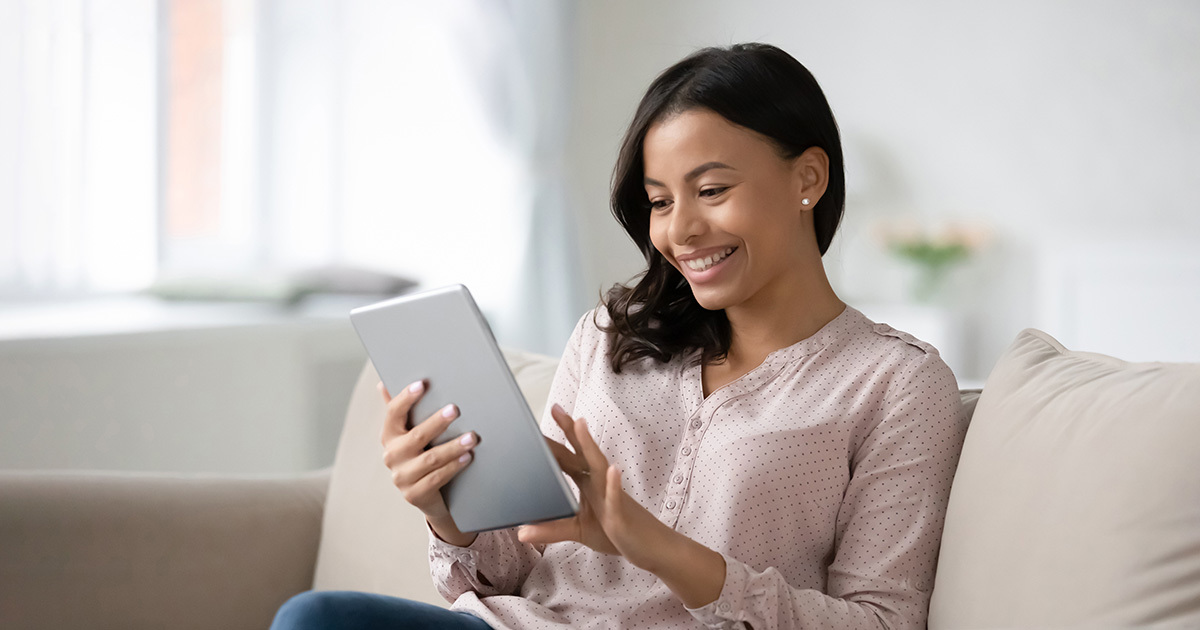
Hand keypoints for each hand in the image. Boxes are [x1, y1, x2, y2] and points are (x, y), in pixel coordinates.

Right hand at [379, 380, 476, 545]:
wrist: (425, 494)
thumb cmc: (420, 454)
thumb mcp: (410, 433)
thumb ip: (401, 410)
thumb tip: (383, 382)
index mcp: (389, 436)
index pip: (393, 413)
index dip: (405, 398)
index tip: (422, 384)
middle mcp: (391, 456)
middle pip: (416, 436)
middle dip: (437, 422)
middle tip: (455, 409)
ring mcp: (401, 477)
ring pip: (430, 459)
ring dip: (453, 447)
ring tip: (472, 438)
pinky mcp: (414, 494)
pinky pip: (437, 478)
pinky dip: (453, 467)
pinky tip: (468, 457)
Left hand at [518, 404, 675, 571]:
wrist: (652, 547)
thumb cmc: (617, 533)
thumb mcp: (578, 531)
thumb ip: (551, 530)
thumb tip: (522, 532)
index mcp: (589, 484)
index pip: (569, 458)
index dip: (555, 440)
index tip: (540, 422)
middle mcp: (600, 483)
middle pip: (582, 453)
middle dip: (570, 431)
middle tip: (556, 409)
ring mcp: (611, 496)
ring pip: (599, 467)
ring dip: (589, 446)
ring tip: (580, 424)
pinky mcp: (621, 514)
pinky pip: (616, 497)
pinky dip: (614, 484)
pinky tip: (613, 471)